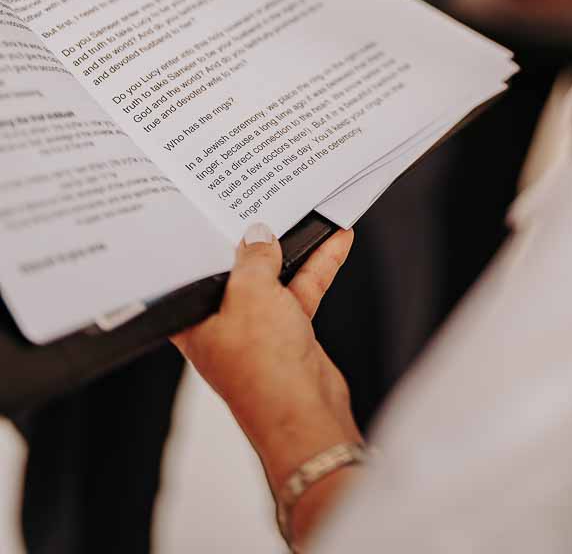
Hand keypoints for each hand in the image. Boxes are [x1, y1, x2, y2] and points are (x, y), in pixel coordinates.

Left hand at [173, 224, 360, 503]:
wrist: (304, 413)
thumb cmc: (261, 366)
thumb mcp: (250, 292)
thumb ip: (253, 256)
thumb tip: (257, 235)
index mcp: (193, 319)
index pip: (190, 270)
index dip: (199, 239)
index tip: (211, 208)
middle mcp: (221, 322)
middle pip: (235, 268)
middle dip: (252, 237)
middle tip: (261, 202)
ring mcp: (257, 327)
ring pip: (273, 276)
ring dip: (294, 248)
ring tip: (307, 213)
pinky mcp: (288, 331)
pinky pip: (301, 289)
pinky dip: (318, 266)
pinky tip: (337, 242)